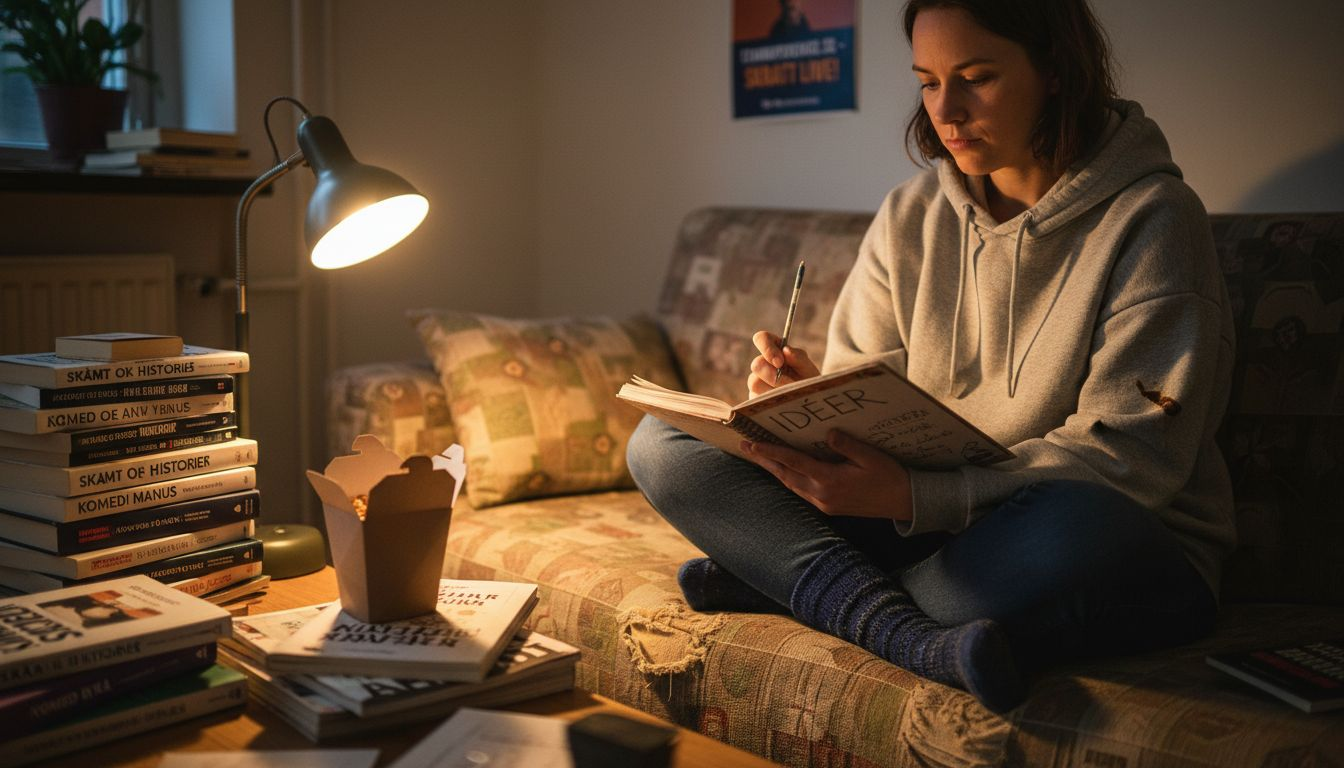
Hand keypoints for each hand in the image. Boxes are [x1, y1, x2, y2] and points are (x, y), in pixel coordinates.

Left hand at [740, 429, 912, 521]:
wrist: (906, 503)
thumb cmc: (891, 476)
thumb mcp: (871, 456)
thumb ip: (847, 445)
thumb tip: (827, 433)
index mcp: (830, 481)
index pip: (793, 463)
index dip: (771, 452)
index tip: (751, 443)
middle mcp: (822, 495)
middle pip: (785, 476)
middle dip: (764, 461)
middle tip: (744, 447)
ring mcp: (824, 504)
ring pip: (791, 485)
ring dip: (774, 470)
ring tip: (758, 455)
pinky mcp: (830, 507)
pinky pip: (802, 491)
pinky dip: (789, 478)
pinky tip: (784, 469)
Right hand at [748, 330, 820, 397]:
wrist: (809, 401)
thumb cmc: (808, 381)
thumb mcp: (808, 369)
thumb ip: (799, 358)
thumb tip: (786, 350)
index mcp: (775, 349)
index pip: (761, 338)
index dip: (767, 348)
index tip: (780, 362)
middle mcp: (763, 364)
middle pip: (756, 364)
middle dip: (773, 375)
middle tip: (789, 384)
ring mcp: (757, 381)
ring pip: (754, 383)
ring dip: (774, 390)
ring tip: (790, 395)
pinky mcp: (754, 397)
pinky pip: (756, 399)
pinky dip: (772, 401)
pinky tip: (783, 403)